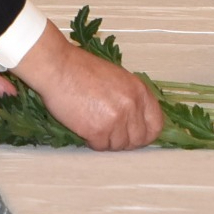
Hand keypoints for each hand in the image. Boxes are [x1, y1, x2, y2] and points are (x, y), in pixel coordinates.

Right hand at [11, 20, 161, 149]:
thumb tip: (136, 119)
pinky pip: (100, 146)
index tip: (136, 136)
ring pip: (119, 145)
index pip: (156, 124)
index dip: (146, 134)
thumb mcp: (116, 77)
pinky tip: (84, 128)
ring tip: (93, 127)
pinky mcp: (98, 130)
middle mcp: (132, 105)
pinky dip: (92, 141)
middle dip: (125, 140)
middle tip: (110, 135)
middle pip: (138, 139)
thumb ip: (130, 97)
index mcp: (139, 91)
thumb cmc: (81, 69)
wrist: (57, 67)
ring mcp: (116, 119)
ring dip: (107, 140)